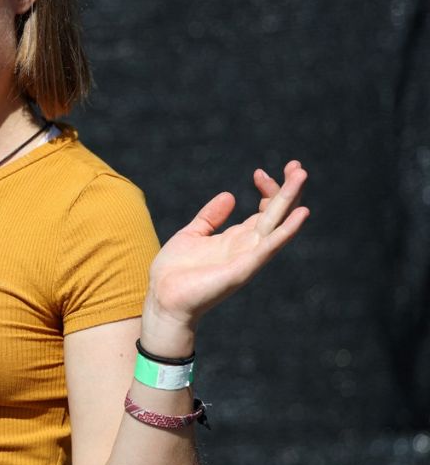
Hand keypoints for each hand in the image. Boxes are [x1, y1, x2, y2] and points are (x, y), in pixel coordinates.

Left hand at [142, 161, 309, 349]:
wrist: (163, 299)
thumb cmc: (176, 272)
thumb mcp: (192, 234)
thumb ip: (211, 216)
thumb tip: (229, 195)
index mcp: (236, 239)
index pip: (264, 210)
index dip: (267, 189)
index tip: (259, 172)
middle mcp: (247, 247)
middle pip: (275, 213)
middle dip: (287, 189)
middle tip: (297, 165)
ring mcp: (247, 257)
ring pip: (276, 224)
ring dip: (290, 201)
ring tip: (301, 177)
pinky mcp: (242, 269)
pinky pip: (268, 247)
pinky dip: (285, 231)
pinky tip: (299, 213)